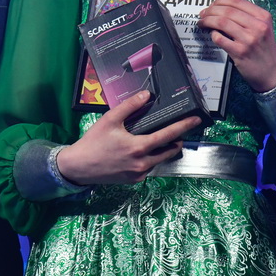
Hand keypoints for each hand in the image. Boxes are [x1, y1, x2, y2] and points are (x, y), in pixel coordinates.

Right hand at [55, 91, 200, 184]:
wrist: (79, 167)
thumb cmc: (94, 142)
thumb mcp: (110, 119)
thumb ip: (130, 106)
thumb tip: (146, 96)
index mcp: (138, 147)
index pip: (168, 135)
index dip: (184, 126)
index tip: (196, 120)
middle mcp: (143, 163)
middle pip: (170, 150)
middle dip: (177, 140)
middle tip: (179, 130)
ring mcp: (139, 174)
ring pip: (160, 159)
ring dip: (163, 149)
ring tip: (159, 138)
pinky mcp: (134, 180)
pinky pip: (149, 167)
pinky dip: (150, 158)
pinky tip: (142, 150)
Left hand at [198, 0, 275, 91]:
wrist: (271, 72)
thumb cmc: (264, 48)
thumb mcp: (263, 28)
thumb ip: (247, 17)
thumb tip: (222, 8)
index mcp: (263, 17)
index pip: (237, 1)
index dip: (220, 1)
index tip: (212, 4)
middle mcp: (258, 26)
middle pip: (227, 10)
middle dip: (211, 10)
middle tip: (204, 14)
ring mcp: (249, 40)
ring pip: (221, 22)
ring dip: (208, 21)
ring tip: (203, 23)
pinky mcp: (240, 52)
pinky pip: (219, 38)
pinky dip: (213, 35)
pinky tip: (212, 35)